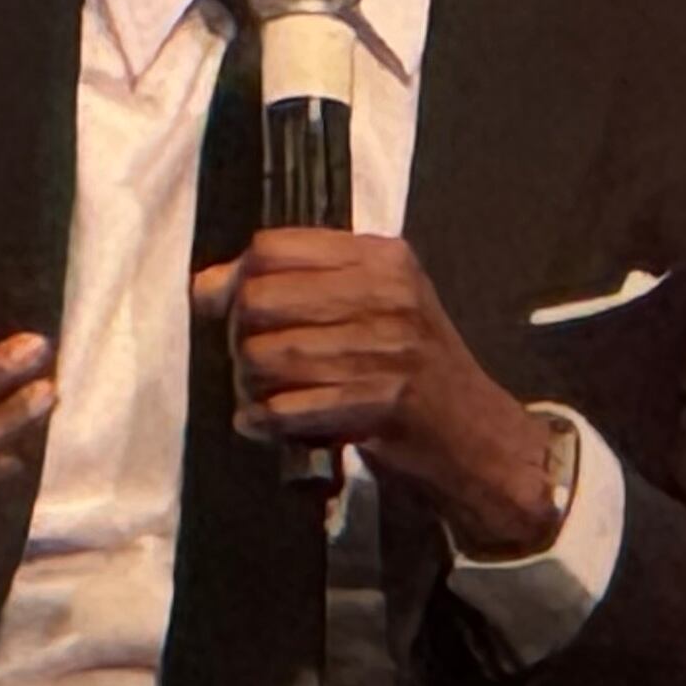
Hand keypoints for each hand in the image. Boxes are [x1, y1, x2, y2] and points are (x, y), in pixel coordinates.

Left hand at [191, 230, 559, 556]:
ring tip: (260, 396)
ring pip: (266, 357)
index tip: (218, 304)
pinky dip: (265, 420)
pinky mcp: (382, 402)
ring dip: (249, 385)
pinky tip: (266, 424)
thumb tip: (206, 285)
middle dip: (237, 337)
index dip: (233, 277)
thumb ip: (298, 285)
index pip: (274, 247)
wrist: (480, 438)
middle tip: (247, 362)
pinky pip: (288, 406)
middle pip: (260, 300)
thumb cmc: (415, 368)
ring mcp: (387, 348)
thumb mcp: (374, 306)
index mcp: (382, 258)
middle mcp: (387, 294)